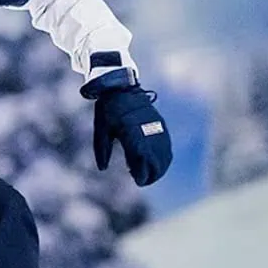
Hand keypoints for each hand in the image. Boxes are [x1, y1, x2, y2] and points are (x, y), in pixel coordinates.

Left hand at [80, 68, 171, 186]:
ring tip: (150, 175)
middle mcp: (147, 129)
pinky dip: (164, 156)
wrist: (121, 86)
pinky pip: (166, 143)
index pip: (141, 158)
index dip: (142, 173)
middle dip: (153, 173)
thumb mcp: (101, 128)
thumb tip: (103, 169)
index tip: (138, 181)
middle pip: (156, 158)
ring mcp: (156, 125)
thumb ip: (102, 150)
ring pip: (164, 152)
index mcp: (131, 131)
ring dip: (160, 166)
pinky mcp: (160, 122)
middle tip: (143, 181)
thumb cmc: (108, 108)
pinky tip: (157, 163)